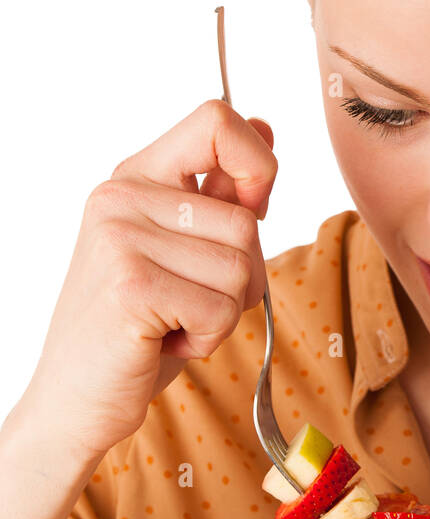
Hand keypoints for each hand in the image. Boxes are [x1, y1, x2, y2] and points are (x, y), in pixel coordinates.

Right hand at [22, 99, 276, 464]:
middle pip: (246, 222)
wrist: (76, 399)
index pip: (217, 120)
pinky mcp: (131, 286)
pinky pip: (222, 308)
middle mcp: (121, 195)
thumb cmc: (141, 326)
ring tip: (173, 322)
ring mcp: (120, 238)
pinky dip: (208, 339)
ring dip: (224, 312)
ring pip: (243, 267)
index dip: (258, 165)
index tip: (250, 212)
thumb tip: (265, 127)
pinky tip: (163, 342)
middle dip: (240, 279)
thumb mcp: (183, 247)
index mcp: (136, 175)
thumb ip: (220, 190)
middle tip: (187, 302)